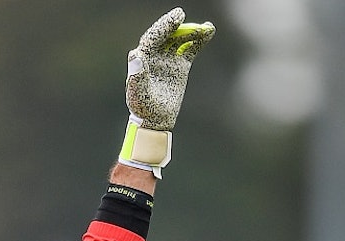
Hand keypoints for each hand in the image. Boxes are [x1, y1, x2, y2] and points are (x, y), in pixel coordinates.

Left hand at [125, 7, 214, 130]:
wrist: (155, 120)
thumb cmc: (143, 109)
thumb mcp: (138, 94)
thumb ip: (137, 75)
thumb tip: (135, 53)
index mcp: (143, 60)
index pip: (152, 39)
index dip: (162, 28)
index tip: (175, 19)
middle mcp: (154, 56)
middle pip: (165, 35)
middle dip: (173, 25)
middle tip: (180, 15)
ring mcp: (168, 59)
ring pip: (180, 40)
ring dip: (191, 31)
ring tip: (205, 28)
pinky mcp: (180, 65)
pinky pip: (190, 49)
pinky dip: (199, 40)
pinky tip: (209, 31)